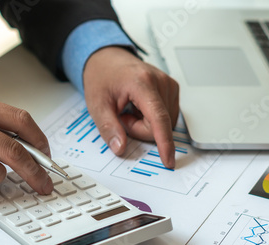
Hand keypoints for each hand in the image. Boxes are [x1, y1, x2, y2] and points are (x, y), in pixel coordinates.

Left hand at [83, 46, 179, 167]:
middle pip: (159, 125)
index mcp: (142, 83)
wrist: (107, 59)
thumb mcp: (97, 105)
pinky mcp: (171, 90)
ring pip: (164, 124)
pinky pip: (166, 117)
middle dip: (139, 129)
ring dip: (145, 124)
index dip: (164, 143)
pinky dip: (151, 119)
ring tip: (130, 109)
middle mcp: (161, 81)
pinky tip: (139, 108)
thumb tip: (120, 147)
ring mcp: (169, 84)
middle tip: (123, 115)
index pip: (158, 119)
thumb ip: (108, 128)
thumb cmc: (102, 77)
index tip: (168, 160)